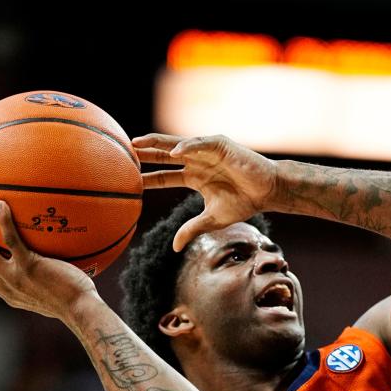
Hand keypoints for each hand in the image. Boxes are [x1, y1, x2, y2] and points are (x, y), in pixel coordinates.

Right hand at [0, 201, 98, 320]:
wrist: (81, 310)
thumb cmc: (76, 303)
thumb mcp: (52, 295)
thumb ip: (45, 282)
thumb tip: (54, 267)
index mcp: (10, 294)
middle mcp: (7, 286)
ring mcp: (16, 276)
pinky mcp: (29, 266)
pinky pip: (11, 240)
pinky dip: (3, 221)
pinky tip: (1, 204)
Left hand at [133, 134, 277, 251]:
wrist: (268, 192)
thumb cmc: (244, 203)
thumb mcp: (212, 219)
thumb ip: (192, 229)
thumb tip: (174, 247)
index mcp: (194, 177)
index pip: (164, 176)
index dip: (147, 177)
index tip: (128, 180)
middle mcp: (197, 162)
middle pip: (164, 156)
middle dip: (144, 153)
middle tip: (122, 152)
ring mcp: (208, 152)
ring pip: (176, 144)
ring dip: (157, 143)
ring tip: (138, 142)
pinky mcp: (221, 145)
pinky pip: (200, 143)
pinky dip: (187, 146)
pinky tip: (174, 152)